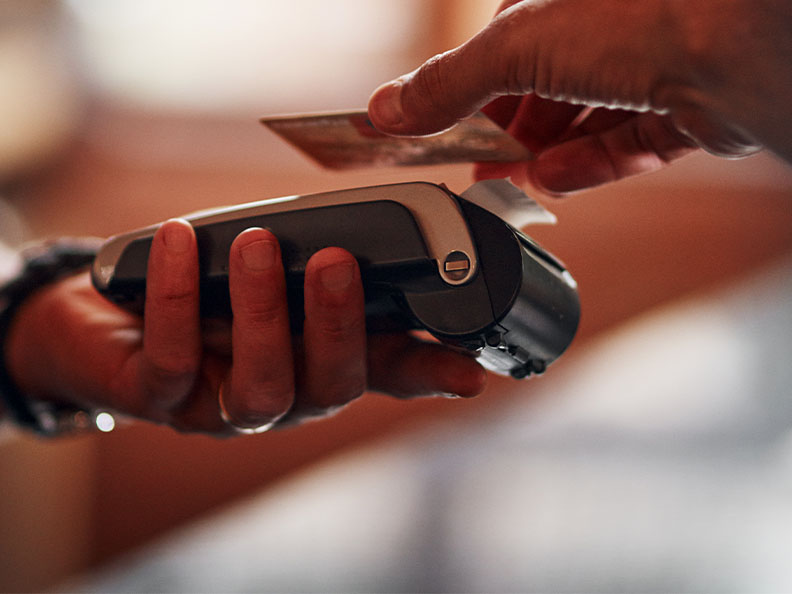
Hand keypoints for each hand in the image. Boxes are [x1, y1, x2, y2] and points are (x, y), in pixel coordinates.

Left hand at [4, 220, 485, 435]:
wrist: (105, 319)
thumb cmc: (205, 291)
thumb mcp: (270, 274)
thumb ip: (318, 268)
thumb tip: (369, 232)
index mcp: (320, 362)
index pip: (389, 376)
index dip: (432, 375)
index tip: (474, 370)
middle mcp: (284, 396)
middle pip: (331, 388)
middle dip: (339, 327)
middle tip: (337, 259)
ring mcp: (222, 407)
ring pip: (261, 390)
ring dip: (264, 316)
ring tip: (257, 245)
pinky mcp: (158, 398)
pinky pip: (173, 362)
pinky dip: (178, 298)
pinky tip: (178, 241)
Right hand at [368, 0, 791, 193]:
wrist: (741, 43)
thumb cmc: (638, 10)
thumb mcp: (515, 47)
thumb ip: (449, 83)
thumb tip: (387, 108)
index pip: (508, 41)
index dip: (473, 88)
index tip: (446, 127)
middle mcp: (615, 22)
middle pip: (549, 85)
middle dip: (509, 132)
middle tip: (477, 169)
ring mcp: (657, 61)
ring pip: (590, 116)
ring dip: (546, 153)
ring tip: (511, 183)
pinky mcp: (691, 103)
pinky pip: (633, 141)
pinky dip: (591, 164)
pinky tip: (555, 181)